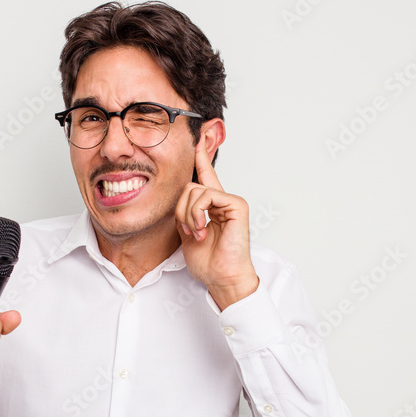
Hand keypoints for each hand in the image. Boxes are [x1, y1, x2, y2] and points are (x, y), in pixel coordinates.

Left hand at [174, 138, 258, 309]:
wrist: (221, 277)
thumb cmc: (208, 262)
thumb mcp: (188, 234)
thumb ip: (184, 214)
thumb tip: (178, 201)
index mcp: (212, 207)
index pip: (204, 177)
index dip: (200, 158)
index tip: (197, 139)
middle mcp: (222, 201)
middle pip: (188, 187)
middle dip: (180, 210)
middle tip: (189, 230)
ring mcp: (231, 201)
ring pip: (194, 191)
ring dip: (188, 215)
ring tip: (197, 233)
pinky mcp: (237, 204)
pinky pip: (207, 196)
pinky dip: (197, 213)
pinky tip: (202, 230)